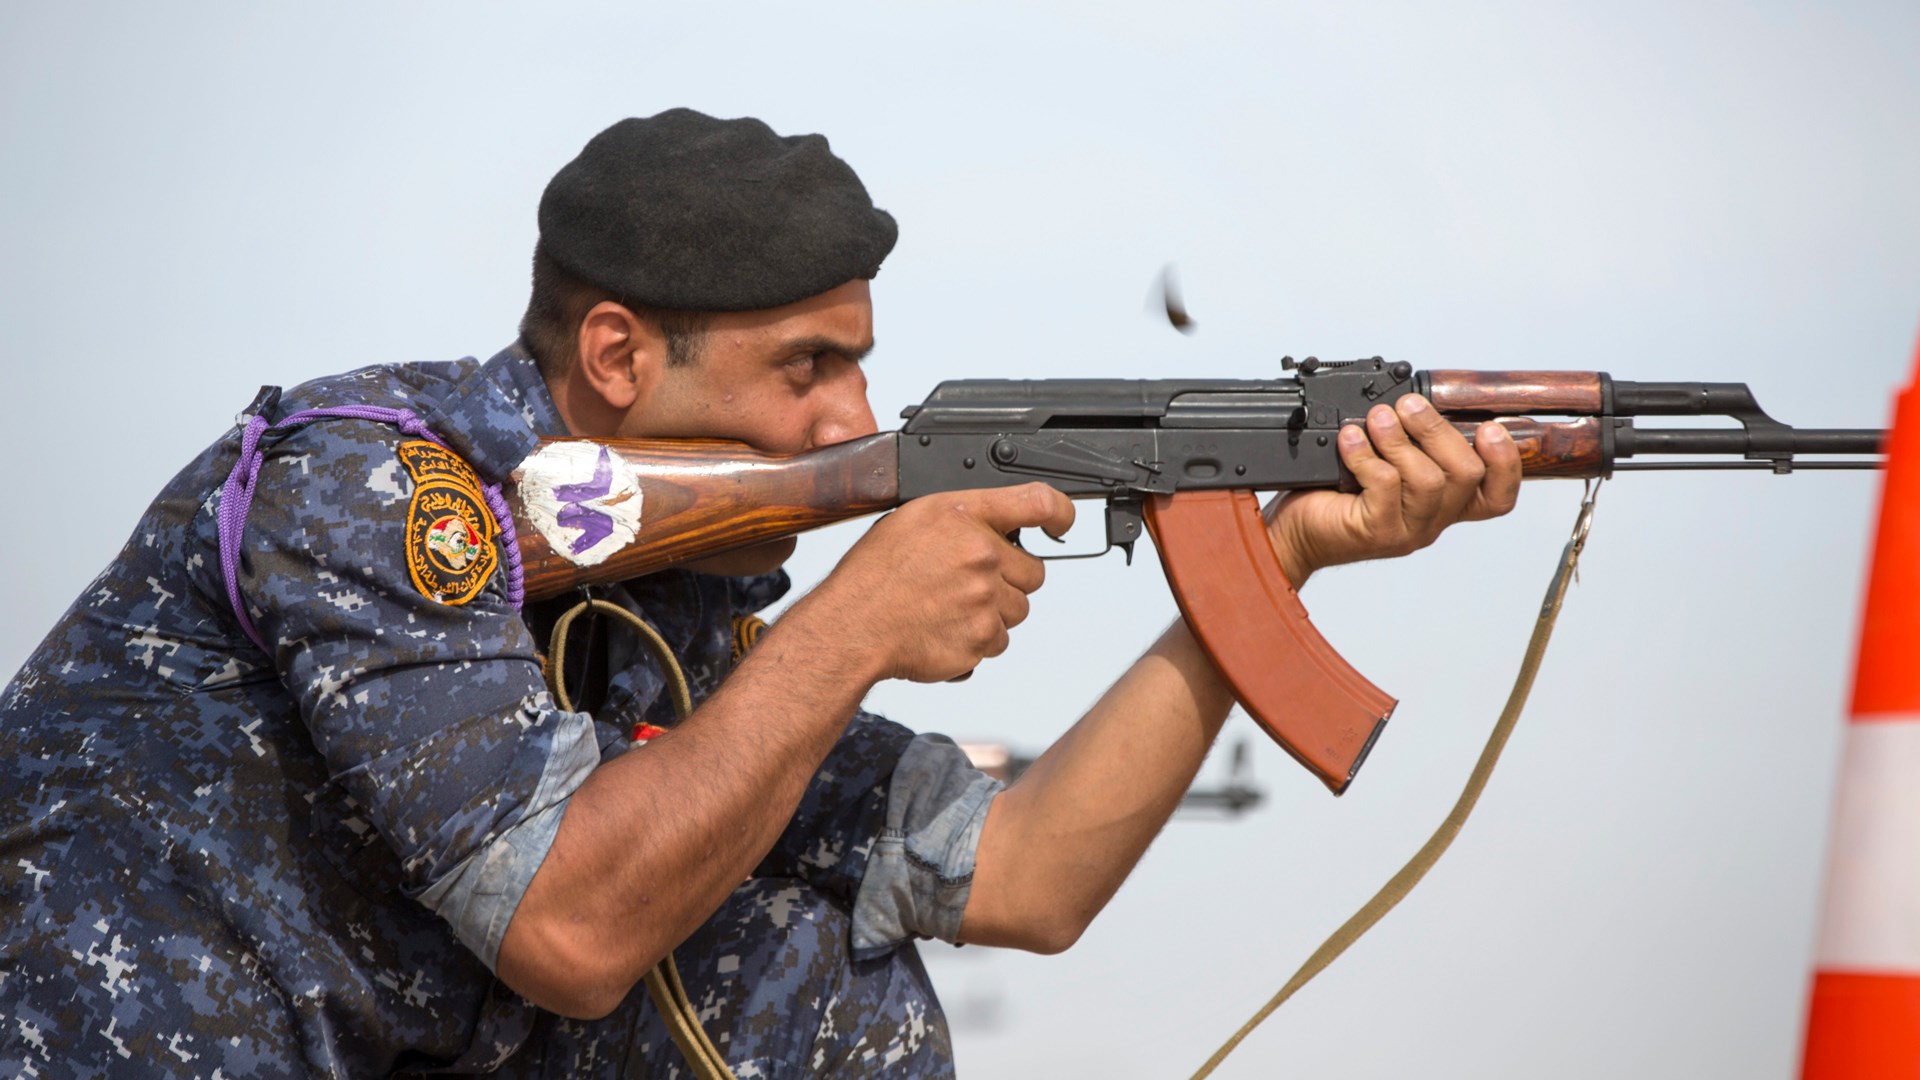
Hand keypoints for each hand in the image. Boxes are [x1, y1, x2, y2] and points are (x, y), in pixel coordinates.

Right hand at [797, 482, 1075, 682]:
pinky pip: (1000, 641)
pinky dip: (978, 641)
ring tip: (950, 609)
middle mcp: (979, 552)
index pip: (1036, 501)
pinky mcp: (983, 636)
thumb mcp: (911, 522)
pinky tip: (946, 630)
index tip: (1062, 522)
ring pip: (1018, 609)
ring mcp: (984, 597)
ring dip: (994, 613)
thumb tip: (996, 529)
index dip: (1059, 512)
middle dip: (1009, 580)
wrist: (852, 627)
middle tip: (969, 585)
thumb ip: (961, 520)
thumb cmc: (873, 576)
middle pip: (1033, 571)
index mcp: (962, 515)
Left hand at [1265, 394, 1520, 582]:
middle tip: (1408, 406)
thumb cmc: (1337, 494)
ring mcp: (1408, 530)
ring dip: (1400, 440)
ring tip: (1376, 419)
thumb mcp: (1383, 462)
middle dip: (1438, 430)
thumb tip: (1414, 400)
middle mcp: (1432, 519)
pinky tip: (1349, 440)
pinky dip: (1366, 455)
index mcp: (1443, 503)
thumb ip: (1409, 441)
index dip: (1506, 464)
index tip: (1490, 428)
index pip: (1497, 495)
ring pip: (1427, 479)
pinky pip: (1385, 486)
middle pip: (1467, 475)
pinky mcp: (1378, 532)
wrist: (1296, 532)